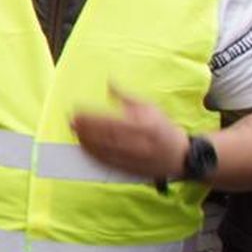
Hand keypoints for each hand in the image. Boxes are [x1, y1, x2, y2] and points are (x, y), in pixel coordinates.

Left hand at [71, 85, 187, 179]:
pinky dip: (93, 155)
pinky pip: (107, 163)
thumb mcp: (150, 107)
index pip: (113, 122)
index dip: (92, 117)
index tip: (77, 110)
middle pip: (106, 137)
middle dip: (86, 128)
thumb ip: (127, 96)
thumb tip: (109, 81)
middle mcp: (140, 145)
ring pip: (105, 151)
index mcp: (146, 127)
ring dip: (86, 141)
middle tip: (70, 120)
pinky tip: (83, 147)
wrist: (181, 156)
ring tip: (74, 132)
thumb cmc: (163, 128)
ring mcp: (134, 159)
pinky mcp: (130, 170)